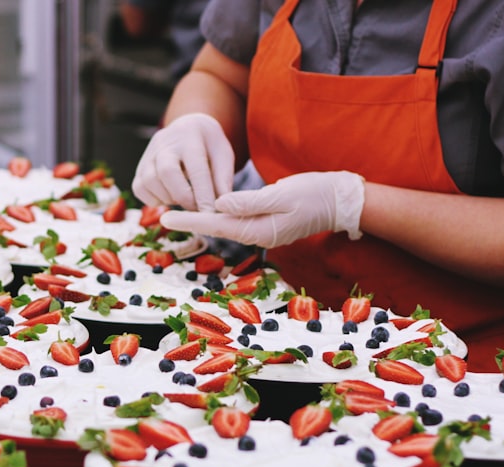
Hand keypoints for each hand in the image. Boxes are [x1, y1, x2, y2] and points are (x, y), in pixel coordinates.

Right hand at [132, 113, 234, 211]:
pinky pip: (139, 189)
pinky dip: (154, 200)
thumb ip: (222, 179)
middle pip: (167, 172)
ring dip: (169, 198)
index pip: (196, 169)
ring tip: (185, 199)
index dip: (203, 194)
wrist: (188, 129)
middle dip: (183, 197)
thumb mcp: (223, 155)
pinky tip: (170, 197)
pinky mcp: (139, 167)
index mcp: (191, 137)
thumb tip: (220, 205)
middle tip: (196, 208)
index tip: (210, 213)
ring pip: (150, 182)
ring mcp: (148, 154)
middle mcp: (165, 143)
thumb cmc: (208, 146)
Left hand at [159, 171, 365, 247]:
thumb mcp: (282, 194)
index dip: (190, 220)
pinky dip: (221, 216)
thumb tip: (219, 205)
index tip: (165, 217)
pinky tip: (209, 210)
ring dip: (203, 220)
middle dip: (190, 222)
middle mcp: (258, 235)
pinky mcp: (268, 224)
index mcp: (259, 230)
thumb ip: (249, 201)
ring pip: (227, 226)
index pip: (216, 225)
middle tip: (161, 215)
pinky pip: (239, 222)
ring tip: (178, 213)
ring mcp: (263, 232)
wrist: (342, 201)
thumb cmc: (316, 193)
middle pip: (217, 228)